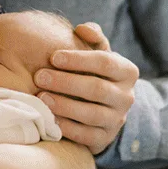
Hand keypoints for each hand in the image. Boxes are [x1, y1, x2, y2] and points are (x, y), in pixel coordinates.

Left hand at [34, 22, 138, 153]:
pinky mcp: (104, 139)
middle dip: (66, 82)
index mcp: (127, 72)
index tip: (53, 57)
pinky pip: (85, 136)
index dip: (78, 59)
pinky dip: (66, 127)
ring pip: (91, 114)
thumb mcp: (97, 53)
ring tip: (41, 97)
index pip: (105, 63)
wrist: (101, 109)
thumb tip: (82, 29)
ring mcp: (117, 120)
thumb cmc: (93, 73)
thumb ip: (92, 37)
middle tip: (39, 76)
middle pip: (97, 89)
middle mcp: (127, 97)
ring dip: (64, 105)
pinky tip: (48, 118)